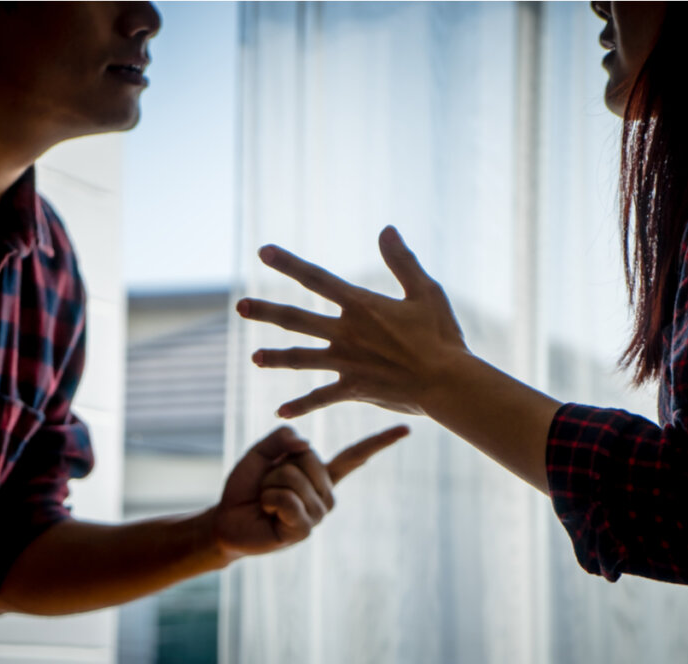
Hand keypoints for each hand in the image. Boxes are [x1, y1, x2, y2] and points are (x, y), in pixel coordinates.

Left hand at [214, 424, 408, 559]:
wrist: (227, 520)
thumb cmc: (247, 487)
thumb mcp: (261, 452)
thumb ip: (281, 438)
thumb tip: (305, 442)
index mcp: (321, 474)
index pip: (356, 456)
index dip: (381, 442)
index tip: (408, 429)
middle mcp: (326, 494)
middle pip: (307, 458)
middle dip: (277, 465)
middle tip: (268, 485)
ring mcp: (318, 513)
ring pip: (294, 478)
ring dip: (270, 484)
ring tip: (266, 500)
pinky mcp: (305, 530)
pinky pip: (287, 500)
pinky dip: (269, 499)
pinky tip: (268, 512)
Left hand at [237, 226, 467, 417]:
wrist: (447, 382)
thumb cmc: (441, 336)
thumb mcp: (425, 291)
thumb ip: (402, 261)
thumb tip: (386, 229)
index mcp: (361, 306)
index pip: (316, 278)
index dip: (288, 264)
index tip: (263, 252)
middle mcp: (346, 333)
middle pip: (296, 319)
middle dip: (266, 312)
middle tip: (240, 306)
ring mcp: (347, 363)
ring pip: (301, 358)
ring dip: (275, 358)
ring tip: (254, 357)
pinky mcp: (354, 389)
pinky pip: (321, 397)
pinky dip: (302, 405)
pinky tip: (281, 411)